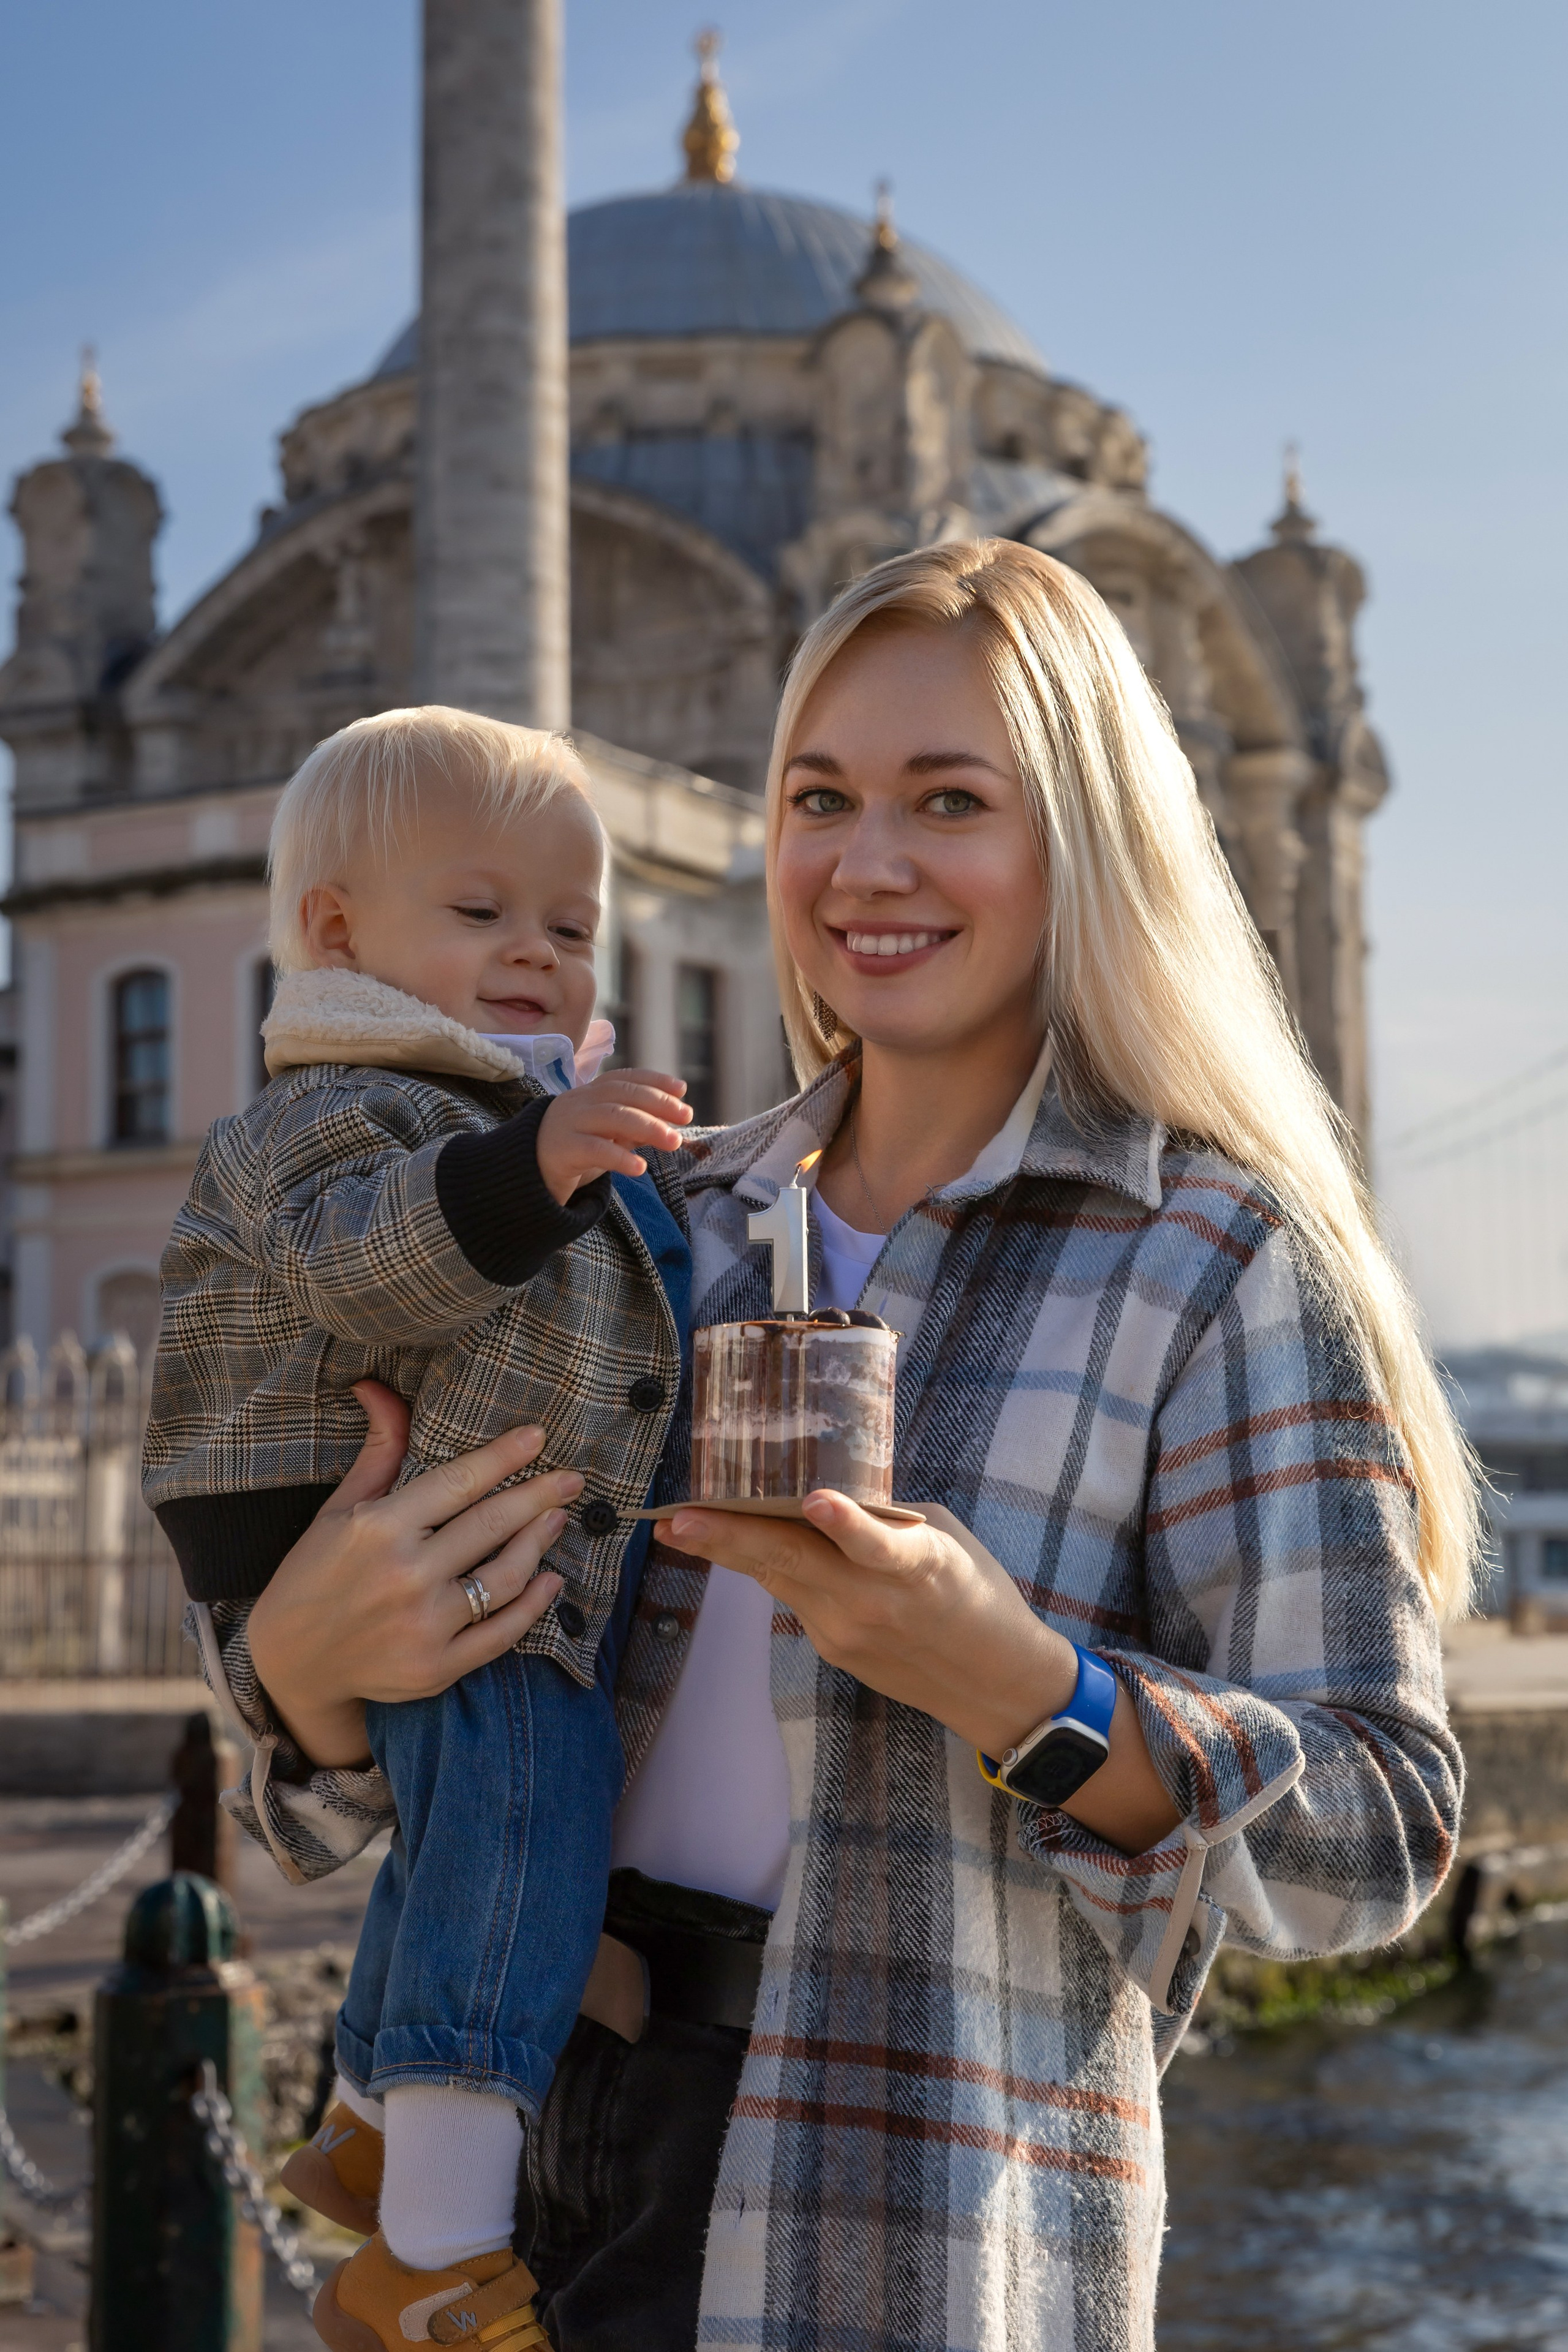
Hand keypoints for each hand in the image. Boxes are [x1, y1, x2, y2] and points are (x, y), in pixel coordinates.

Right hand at [249, 1381, 580, 1766]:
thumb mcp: (339, 1508)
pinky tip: (550, 1580)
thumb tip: (379, 1386)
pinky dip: (534, 1605)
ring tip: (558, 1519)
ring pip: (505, 1576)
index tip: (539, 1437)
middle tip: (572, 1479)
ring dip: (540, 1543)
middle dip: (540, 1495)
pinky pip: (502, 1633)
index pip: (458, 1481)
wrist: (291, 1664)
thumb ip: (378, 1451)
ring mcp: (423, 1626)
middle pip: (492, 1524)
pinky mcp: (436, 1668)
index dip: (504, 1456)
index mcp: (378, 1528)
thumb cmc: (314, 1574)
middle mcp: (404, 1575)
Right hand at [537, 1069, 691, 1203]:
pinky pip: (594, 1150)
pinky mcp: (561, 1150)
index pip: (624, 1079)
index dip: (654, 1080)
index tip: (682, 1089)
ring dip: (648, 1127)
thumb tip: (669, 1124)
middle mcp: (579, 1103)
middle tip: (686, 1116)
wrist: (523, 1174)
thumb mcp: (605, 1137)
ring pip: (612, 1117)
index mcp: (589, 1095)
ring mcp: (568, 1124)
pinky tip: (640, 1168)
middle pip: (622, 1094)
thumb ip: (632, 1130)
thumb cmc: (572, 1153)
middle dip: (658, 1103)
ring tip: (674, 1142)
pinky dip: (620, 1157)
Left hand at [657, 1492, 1181, 1854]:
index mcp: (916, 1566)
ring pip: (779, 1579)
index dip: (845, 1522)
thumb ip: (883, 1519)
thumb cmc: (976, 1592)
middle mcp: (872, 1602)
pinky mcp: (834, 1649)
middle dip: (729, 1540)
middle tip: (676, 1519)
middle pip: (792, 1563)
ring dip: (729, 1552)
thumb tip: (823, 1498)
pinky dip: (772, 1568)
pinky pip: (795, 1597)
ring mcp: (845, 1631)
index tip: (814, 1500)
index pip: (875, 1543)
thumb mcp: (942, 1539)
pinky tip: (736, 1545)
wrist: (994, 1683)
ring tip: (679, 1525)